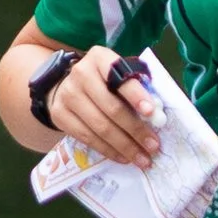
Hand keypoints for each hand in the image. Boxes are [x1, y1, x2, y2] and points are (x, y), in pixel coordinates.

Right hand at [45, 47, 159, 166]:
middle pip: (111, 107)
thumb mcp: (120, 73)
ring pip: (100, 127)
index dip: (136, 95)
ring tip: (143, 158)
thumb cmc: (105, 80)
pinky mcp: (60, 115)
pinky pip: (87, 138)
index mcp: (100, 58)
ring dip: (124, 146)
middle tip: (153, 146)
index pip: (119, 77)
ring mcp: (67, 95)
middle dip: (135, 130)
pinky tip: (124, 157)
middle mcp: (81, 74)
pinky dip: (108, 150)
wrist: (66, 84)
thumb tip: (157, 115)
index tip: (151, 112)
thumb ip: (137, 87)